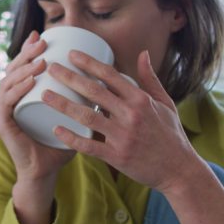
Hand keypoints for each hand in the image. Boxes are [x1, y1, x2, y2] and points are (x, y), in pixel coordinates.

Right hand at [0, 31, 75, 223]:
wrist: (45, 172)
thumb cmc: (61, 145)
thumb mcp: (75, 116)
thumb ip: (90, 99)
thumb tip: (113, 81)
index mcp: (22, 95)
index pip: (23, 66)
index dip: (29, 49)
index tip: (43, 35)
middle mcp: (10, 99)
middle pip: (13, 68)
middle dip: (26, 52)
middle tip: (42, 42)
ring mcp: (4, 111)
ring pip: (9, 81)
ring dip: (23, 68)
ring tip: (40, 60)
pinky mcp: (3, 125)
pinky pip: (7, 103)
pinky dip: (17, 90)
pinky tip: (30, 81)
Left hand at [41, 49, 200, 192]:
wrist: (178, 170)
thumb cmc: (170, 134)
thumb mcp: (165, 103)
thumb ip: (150, 79)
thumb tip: (142, 53)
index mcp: (141, 100)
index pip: (110, 75)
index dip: (89, 63)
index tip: (71, 54)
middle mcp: (131, 115)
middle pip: (94, 92)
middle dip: (70, 78)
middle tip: (50, 68)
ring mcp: (123, 136)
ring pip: (87, 117)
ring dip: (63, 105)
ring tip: (44, 95)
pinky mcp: (117, 156)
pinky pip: (89, 146)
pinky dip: (72, 138)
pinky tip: (56, 129)